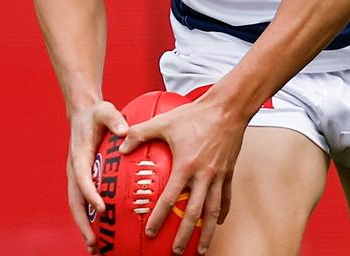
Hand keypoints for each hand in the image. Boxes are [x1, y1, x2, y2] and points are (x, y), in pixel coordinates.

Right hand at [67, 101, 128, 253]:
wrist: (83, 113)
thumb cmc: (96, 113)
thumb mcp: (106, 110)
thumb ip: (114, 119)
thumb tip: (125, 130)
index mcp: (79, 156)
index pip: (82, 179)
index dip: (91, 194)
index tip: (102, 207)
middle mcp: (75, 170)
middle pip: (75, 202)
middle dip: (83, 224)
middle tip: (94, 243)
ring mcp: (77, 177)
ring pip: (78, 207)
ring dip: (84, 227)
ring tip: (95, 248)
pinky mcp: (83, 179)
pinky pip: (85, 202)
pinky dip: (90, 219)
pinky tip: (101, 233)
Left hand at [119, 97, 246, 254]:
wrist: (228, 108)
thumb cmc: (195, 115)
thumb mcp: (164, 121)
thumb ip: (140, 133)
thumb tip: (120, 145)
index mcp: (186, 166)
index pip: (170, 198)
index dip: (159, 217)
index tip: (151, 232)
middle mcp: (204, 175)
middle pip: (194, 213)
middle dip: (185, 235)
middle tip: (176, 252)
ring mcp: (218, 176)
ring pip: (213, 211)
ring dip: (208, 233)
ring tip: (203, 250)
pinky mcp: (229, 172)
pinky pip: (226, 197)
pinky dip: (222, 212)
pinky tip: (218, 223)